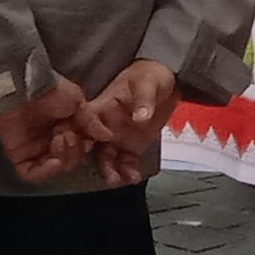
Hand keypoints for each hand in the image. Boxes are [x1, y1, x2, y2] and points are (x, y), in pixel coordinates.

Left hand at [0, 75, 93, 182]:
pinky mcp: (19, 154)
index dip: (84, 146)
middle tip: (68, 134)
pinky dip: (45, 172)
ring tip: (59, 138)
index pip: (80, 147)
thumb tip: (107, 135)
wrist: (24, 90)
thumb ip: (91, 121)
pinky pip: (32, 173)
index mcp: (67, 126)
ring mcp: (35, 148)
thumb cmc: (50, 91)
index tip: (85, 136)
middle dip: (73, 150)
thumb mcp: (77, 101)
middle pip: (70, 160)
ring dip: (63, 157)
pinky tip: (54, 161)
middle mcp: (52, 138)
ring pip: (55, 167)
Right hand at [76, 56, 180, 184]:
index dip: (85, 130)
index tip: (96, 140)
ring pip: (105, 157)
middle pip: (88, 143)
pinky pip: (124, 161)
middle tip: (100, 168)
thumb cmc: (152, 74)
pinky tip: (132, 177)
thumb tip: (140, 116)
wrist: (169, 81)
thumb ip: (143, 99)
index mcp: (104, 105)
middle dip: (89, 158)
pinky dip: (127, 171)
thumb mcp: (148, 82)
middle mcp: (106, 123)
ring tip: (116, 179)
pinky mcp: (131, 144)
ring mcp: (117, 135)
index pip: (85, 119)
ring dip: (108, 170)